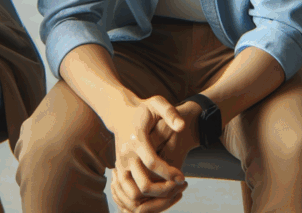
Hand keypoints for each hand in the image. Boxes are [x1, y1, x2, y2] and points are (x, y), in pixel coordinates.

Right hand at [109, 96, 189, 212]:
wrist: (120, 114)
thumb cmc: (143, 109)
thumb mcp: (157, 103)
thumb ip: (170, 113)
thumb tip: (181, 126)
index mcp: (137, 140)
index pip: (153, 163)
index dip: (169, 173)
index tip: (182, 177)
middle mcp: (126, 156)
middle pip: (143, 185)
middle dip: (163, 190)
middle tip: (177, 185)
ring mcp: (121, 165)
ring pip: (133, 194)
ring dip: (152, 198)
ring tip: (169, 190)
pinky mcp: (119, 171)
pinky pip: (128, 193)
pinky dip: (142, 198)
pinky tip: (158, 190)